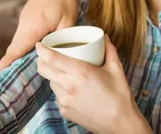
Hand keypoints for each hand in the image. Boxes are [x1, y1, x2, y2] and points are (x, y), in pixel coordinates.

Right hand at [0, 0, 79, 71]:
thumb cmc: (66, 1)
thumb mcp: (69, 21)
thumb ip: (63, 39)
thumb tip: (58, 55)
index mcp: (34, 26)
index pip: (18, 47)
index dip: (8, 60)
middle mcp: (25, 23)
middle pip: (15, 46)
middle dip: (10, 60)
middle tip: (4, 76)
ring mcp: (24, 19)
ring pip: (18, 40)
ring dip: (16, 52)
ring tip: (14, 67)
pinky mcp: (26, 17)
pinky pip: (21, 34)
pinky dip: (21, 43)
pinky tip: (27, 51)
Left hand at [36, 35, 150, 133]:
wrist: (120, 123)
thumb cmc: (119, 96)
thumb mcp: (116, 68)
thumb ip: (109, 50)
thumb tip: (104, 37)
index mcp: (80, 72)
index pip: (51, 58)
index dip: (41, 50)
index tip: (40, 44)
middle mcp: (69, 86)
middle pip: (43, 69)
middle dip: (41, 60)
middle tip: (46, 55)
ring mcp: (65, 100)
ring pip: (50, 82)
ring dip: (52, 74)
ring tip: (61, 70)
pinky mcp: (64, 111)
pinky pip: (56, 95)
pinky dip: (60, 88)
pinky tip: (70, 87)